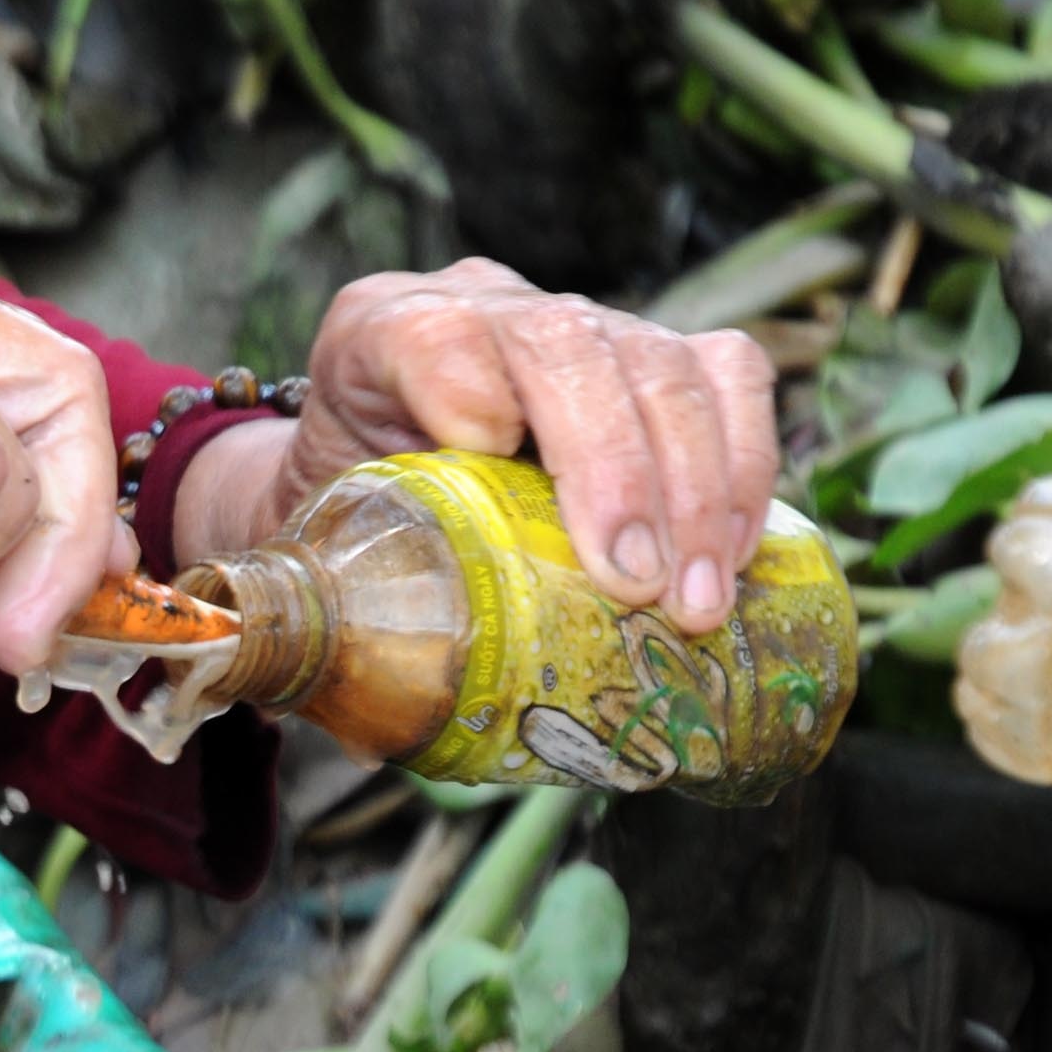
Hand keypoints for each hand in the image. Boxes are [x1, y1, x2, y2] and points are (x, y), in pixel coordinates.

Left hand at [175, 259, 777, 634]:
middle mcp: (480, 307)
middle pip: (565, 343)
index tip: (489, 459)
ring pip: (660, 360)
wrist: (369, 478)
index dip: (466, 387)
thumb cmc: (340, 525)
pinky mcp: (650, 352)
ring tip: (699, 602)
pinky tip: (735, 556)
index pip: (427, 333)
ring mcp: (573, 322)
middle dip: (614, 468)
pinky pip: (726, 375)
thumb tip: (369, 744)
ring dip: (697, 486)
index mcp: (373, 336)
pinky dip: (744, 463)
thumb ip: (321, 608)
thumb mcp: (308, 549)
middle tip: (642, 590)